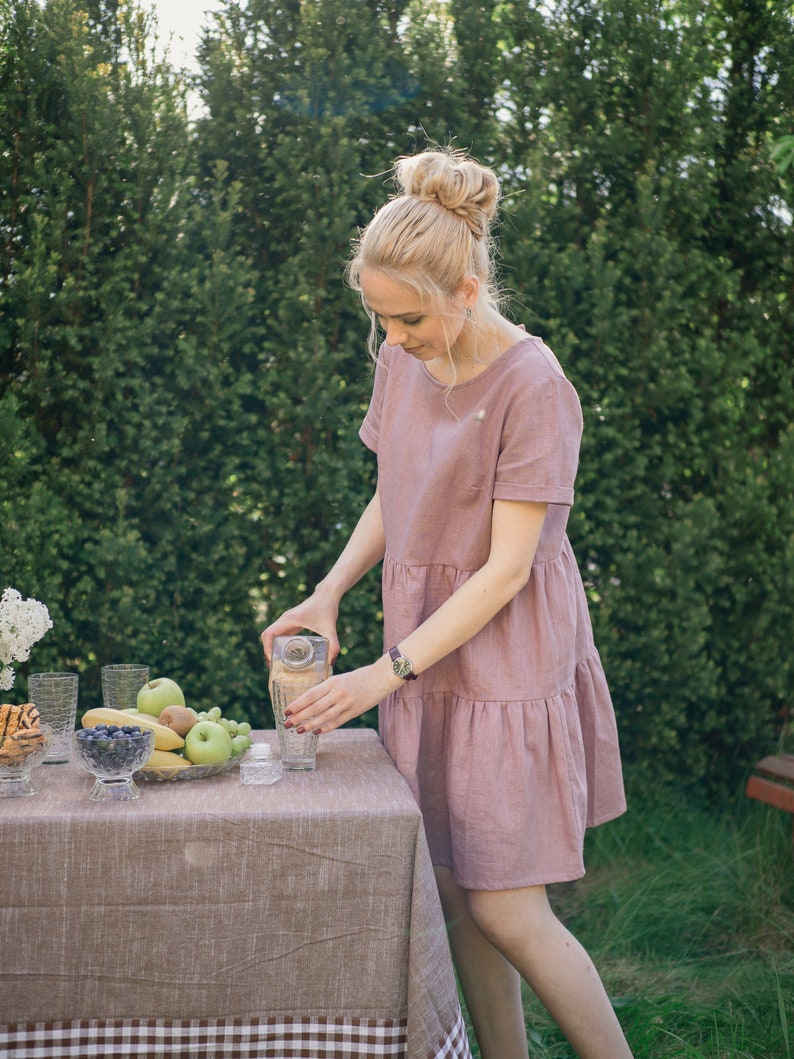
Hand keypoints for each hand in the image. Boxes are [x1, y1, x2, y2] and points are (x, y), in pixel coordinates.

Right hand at [260, 592, 340, 665]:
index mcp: (289, 620)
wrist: (328, 594)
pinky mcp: (292, 620)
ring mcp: (287, 619)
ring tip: (277, 662)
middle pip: (267, 635)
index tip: (271, 660)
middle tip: (273, 665)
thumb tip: (332, 663)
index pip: (269, 634)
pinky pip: (279, 632)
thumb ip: (334, 645)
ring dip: (271, 646)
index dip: (266, 648)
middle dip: (267, 650)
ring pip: (272, 634)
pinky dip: (277, 642)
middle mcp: (285, 619)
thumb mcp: (330, 628)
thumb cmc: (327, 608)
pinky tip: (285, 652)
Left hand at [282, 662, 396, 735]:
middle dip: (299, 717)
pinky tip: (316, 732)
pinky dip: (325, 728)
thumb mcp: (341, 678)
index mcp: (332, 682)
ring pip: (324, 717)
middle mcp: (338, 693)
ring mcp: (346, 704)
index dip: (297, 704)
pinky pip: (337, 722)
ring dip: (310, 725)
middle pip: (314, 708)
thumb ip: (327, 688)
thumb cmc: (360, 676)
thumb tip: (311, 701)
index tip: (286, 711)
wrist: (382, 677)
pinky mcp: (354, 712)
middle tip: (287, 724)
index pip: (310, 695)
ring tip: (299, 730)